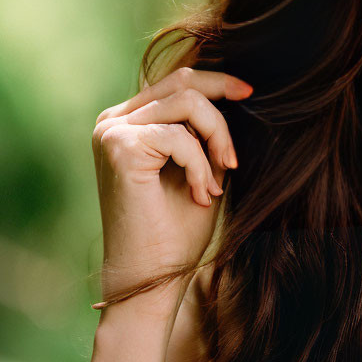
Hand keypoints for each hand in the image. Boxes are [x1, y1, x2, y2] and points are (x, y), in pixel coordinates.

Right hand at [91, 66, 252, 305]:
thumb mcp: (199, 167)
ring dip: (214, 141)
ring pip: (187, 102)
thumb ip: (204, 131)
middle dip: (220, 114)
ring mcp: (112, 131)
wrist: (150, 279)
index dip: (217, 82)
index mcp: (127, 122)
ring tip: (216, 183)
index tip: (249, 93)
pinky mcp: (119, 147)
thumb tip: (236, 91)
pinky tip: (201, 197)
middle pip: (183, 83)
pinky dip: (200, 166)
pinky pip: (180, 136)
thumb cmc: (175, 231)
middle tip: (232, 159)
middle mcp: (113, 121)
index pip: (176, 82)